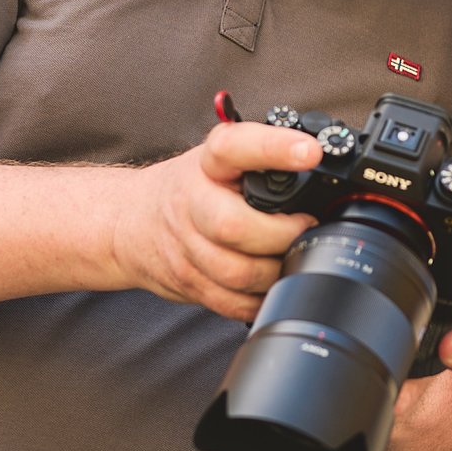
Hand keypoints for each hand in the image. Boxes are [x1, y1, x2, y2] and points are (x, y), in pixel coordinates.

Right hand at [112, 122, 318, 319]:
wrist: (132, 221)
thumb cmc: (191, 188)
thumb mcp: (220, 161)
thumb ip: (261, 160)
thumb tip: (319, 163)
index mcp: (208, 164)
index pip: (235, 146)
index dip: (273, 148)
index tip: (310, 151)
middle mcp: (192, 203)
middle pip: (234, 226)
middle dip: (281, 234)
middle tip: (305, 226)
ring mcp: (187, 248)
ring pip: (237, 273)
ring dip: (275, 271)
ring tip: (291, 257)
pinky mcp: (189, 283)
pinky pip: (231, 303)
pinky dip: (259, 299)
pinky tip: (270, 285)